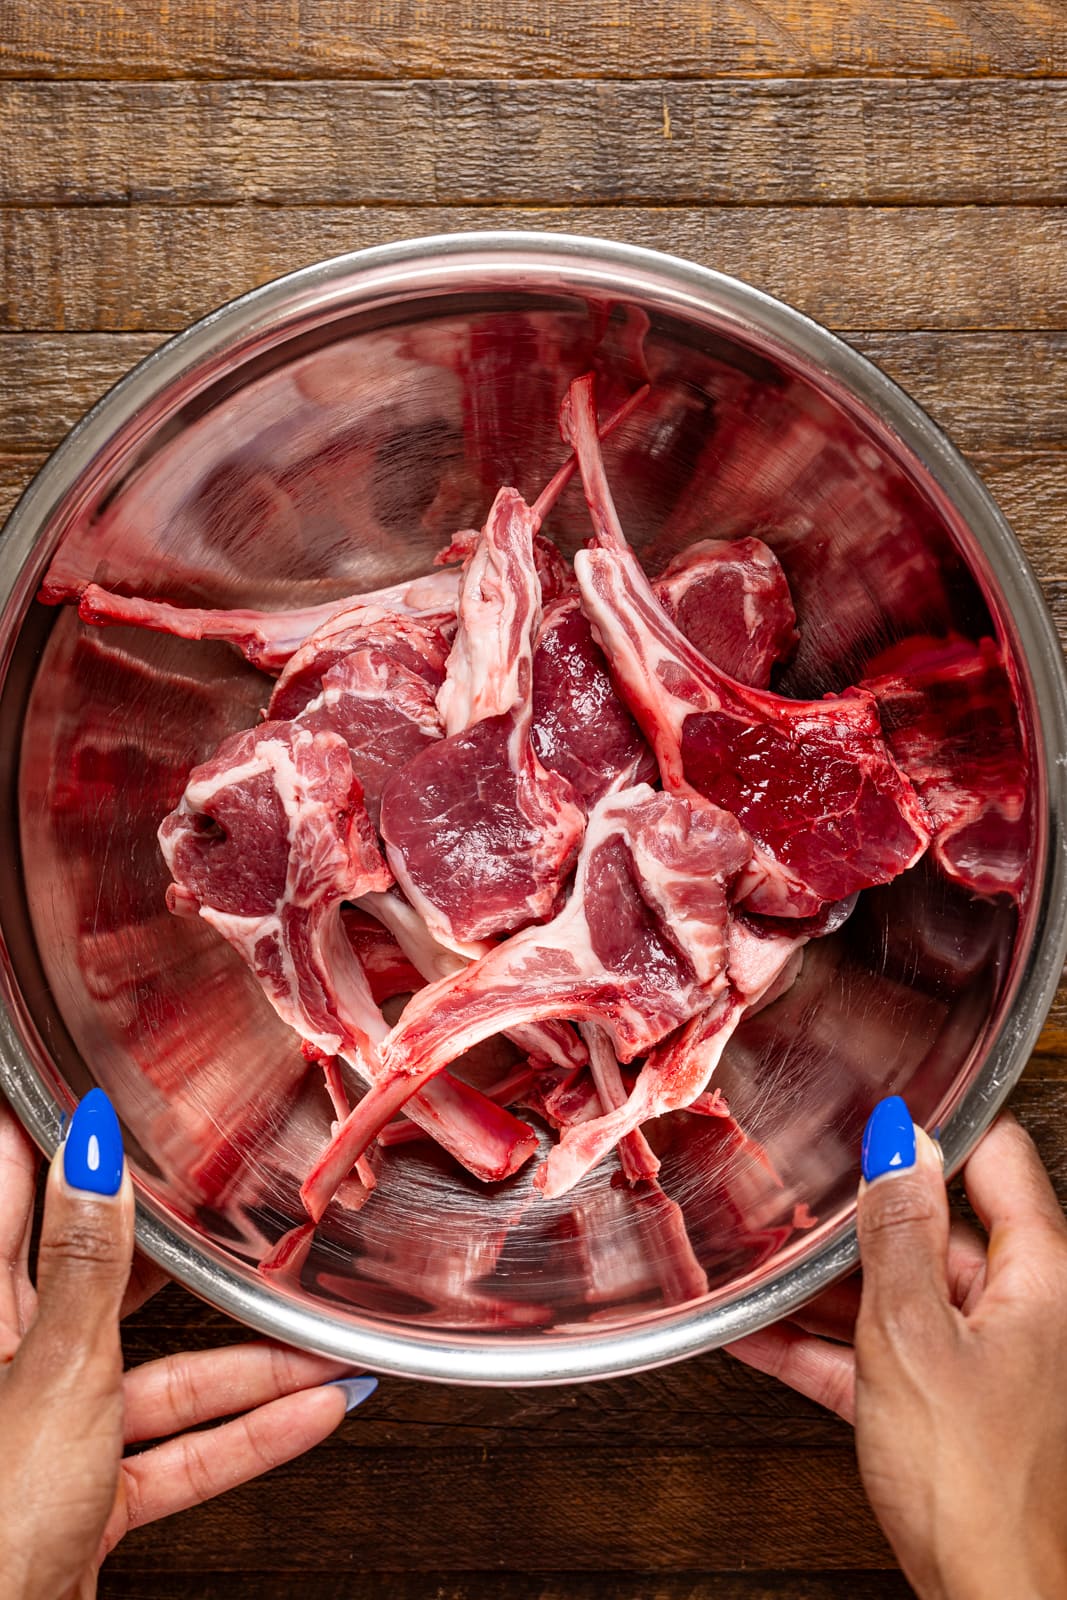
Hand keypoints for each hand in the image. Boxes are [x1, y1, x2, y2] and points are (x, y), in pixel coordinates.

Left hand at [0, 1092, 375, 1599]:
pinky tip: (310, 1411)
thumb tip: (93, 1153)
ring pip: (160, 1370)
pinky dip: (244, 1433)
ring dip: (245, 1359)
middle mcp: (12, 1361)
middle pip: (102, 1277)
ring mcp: (51, 1428)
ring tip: (319, 1334)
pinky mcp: (85, 1491)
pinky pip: (177, 1447)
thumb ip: (88, 1266)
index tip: (93, 1078)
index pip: (17, 1190)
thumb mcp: (58, 1376)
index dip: (52, 1129)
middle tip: (222, 1182)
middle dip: (176, 1241)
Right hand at [727, 1107, 1066, 1599]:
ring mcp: (990, 1362)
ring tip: (764, 1264)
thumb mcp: (913, 1337)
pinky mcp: (952, 1411)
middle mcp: (1027, 1311)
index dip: (933, 1130)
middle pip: (941, 1227)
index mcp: (1042, 1277)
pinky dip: (828, 1346)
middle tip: (797, 1193)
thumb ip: (900, 1235)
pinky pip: (885, 1356)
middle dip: (863, 1214)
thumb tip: (899, 1144)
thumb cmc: (976, 1488)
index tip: (870, 1115)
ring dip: (832, 1285)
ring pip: (905, 1293)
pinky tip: (764, 1338)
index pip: (995, 1159)